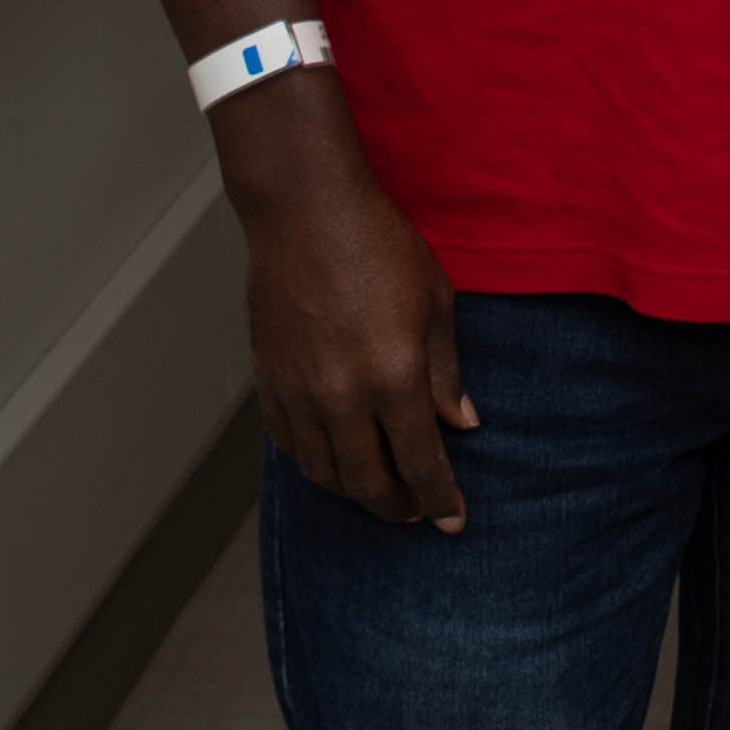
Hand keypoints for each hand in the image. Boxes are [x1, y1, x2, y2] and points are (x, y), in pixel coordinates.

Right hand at [223, 90, 474, 530]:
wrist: (304, 210)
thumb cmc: (377, 244)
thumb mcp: (435, 302)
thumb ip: (446, 372)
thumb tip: (461, 423)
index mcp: (393, 376)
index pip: (420, 464)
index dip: (439, 499)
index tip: (452, 519)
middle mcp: (342, 395)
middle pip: (368, 484)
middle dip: (397, 508)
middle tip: (416, 511)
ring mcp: (298, 391)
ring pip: (323, 473)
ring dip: (353, 491)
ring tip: (378, 489)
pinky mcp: (268, 379)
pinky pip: (288, 443)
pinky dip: (313, 461)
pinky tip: (334, 456)